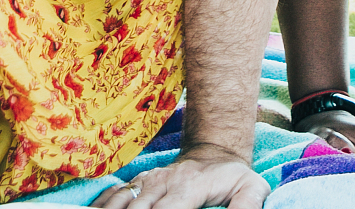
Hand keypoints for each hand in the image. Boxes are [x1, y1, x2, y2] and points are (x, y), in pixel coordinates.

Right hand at [93, 146, 267, 208]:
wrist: (215, 151)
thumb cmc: (233, 175)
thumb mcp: (251, 187)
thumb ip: (247, 206)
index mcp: (188, 188)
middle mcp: (163, 184)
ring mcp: (149, 181)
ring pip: (121, 201)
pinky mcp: (140, 182)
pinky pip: (115, 193)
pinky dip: (102, 205)